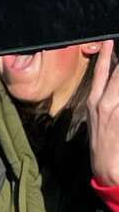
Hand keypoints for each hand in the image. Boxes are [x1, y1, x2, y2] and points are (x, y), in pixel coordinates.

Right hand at [87, 41, 118, 186]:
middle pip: (118, 72)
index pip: (102, 71)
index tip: (110, 39)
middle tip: (118, 40)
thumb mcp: (98, 121)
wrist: (108, 172)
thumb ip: (106, 103)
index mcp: (94, 102)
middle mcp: (104, 103)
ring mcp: (115, 111)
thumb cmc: (104, 147)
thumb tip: (113, 88)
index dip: (106, 54)